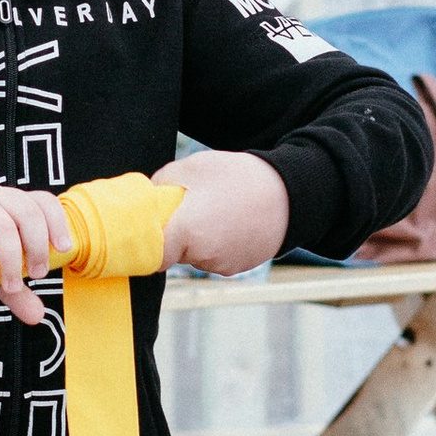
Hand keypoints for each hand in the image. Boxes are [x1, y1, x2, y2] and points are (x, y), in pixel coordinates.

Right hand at [0, 182, 72, 326]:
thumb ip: (16, 290)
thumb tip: (38, 316)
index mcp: (14, 203)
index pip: (43, 201)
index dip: (57, 222)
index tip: (64, 249)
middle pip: (28, 214)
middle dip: (38, 246)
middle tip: (38, 274)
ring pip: (3, 225)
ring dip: (12, 258)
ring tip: (12, 284)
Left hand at [149, 149, 289, 274]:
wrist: (292, 193)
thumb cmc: (238, 177)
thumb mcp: (191, 167)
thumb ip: (160, 187)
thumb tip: (145, 202)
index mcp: (186, 232)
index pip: (148, 253)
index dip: (143, 240)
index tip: (144, 226)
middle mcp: (202, 257)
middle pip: (171, 251)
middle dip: (173, 232)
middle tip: (186, 207)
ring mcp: (221, 266)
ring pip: (193, 255)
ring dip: (196, 238)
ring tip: (216, 210)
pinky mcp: (237, 268)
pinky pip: (214, 257)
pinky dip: (216, 243)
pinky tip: (230, 221)